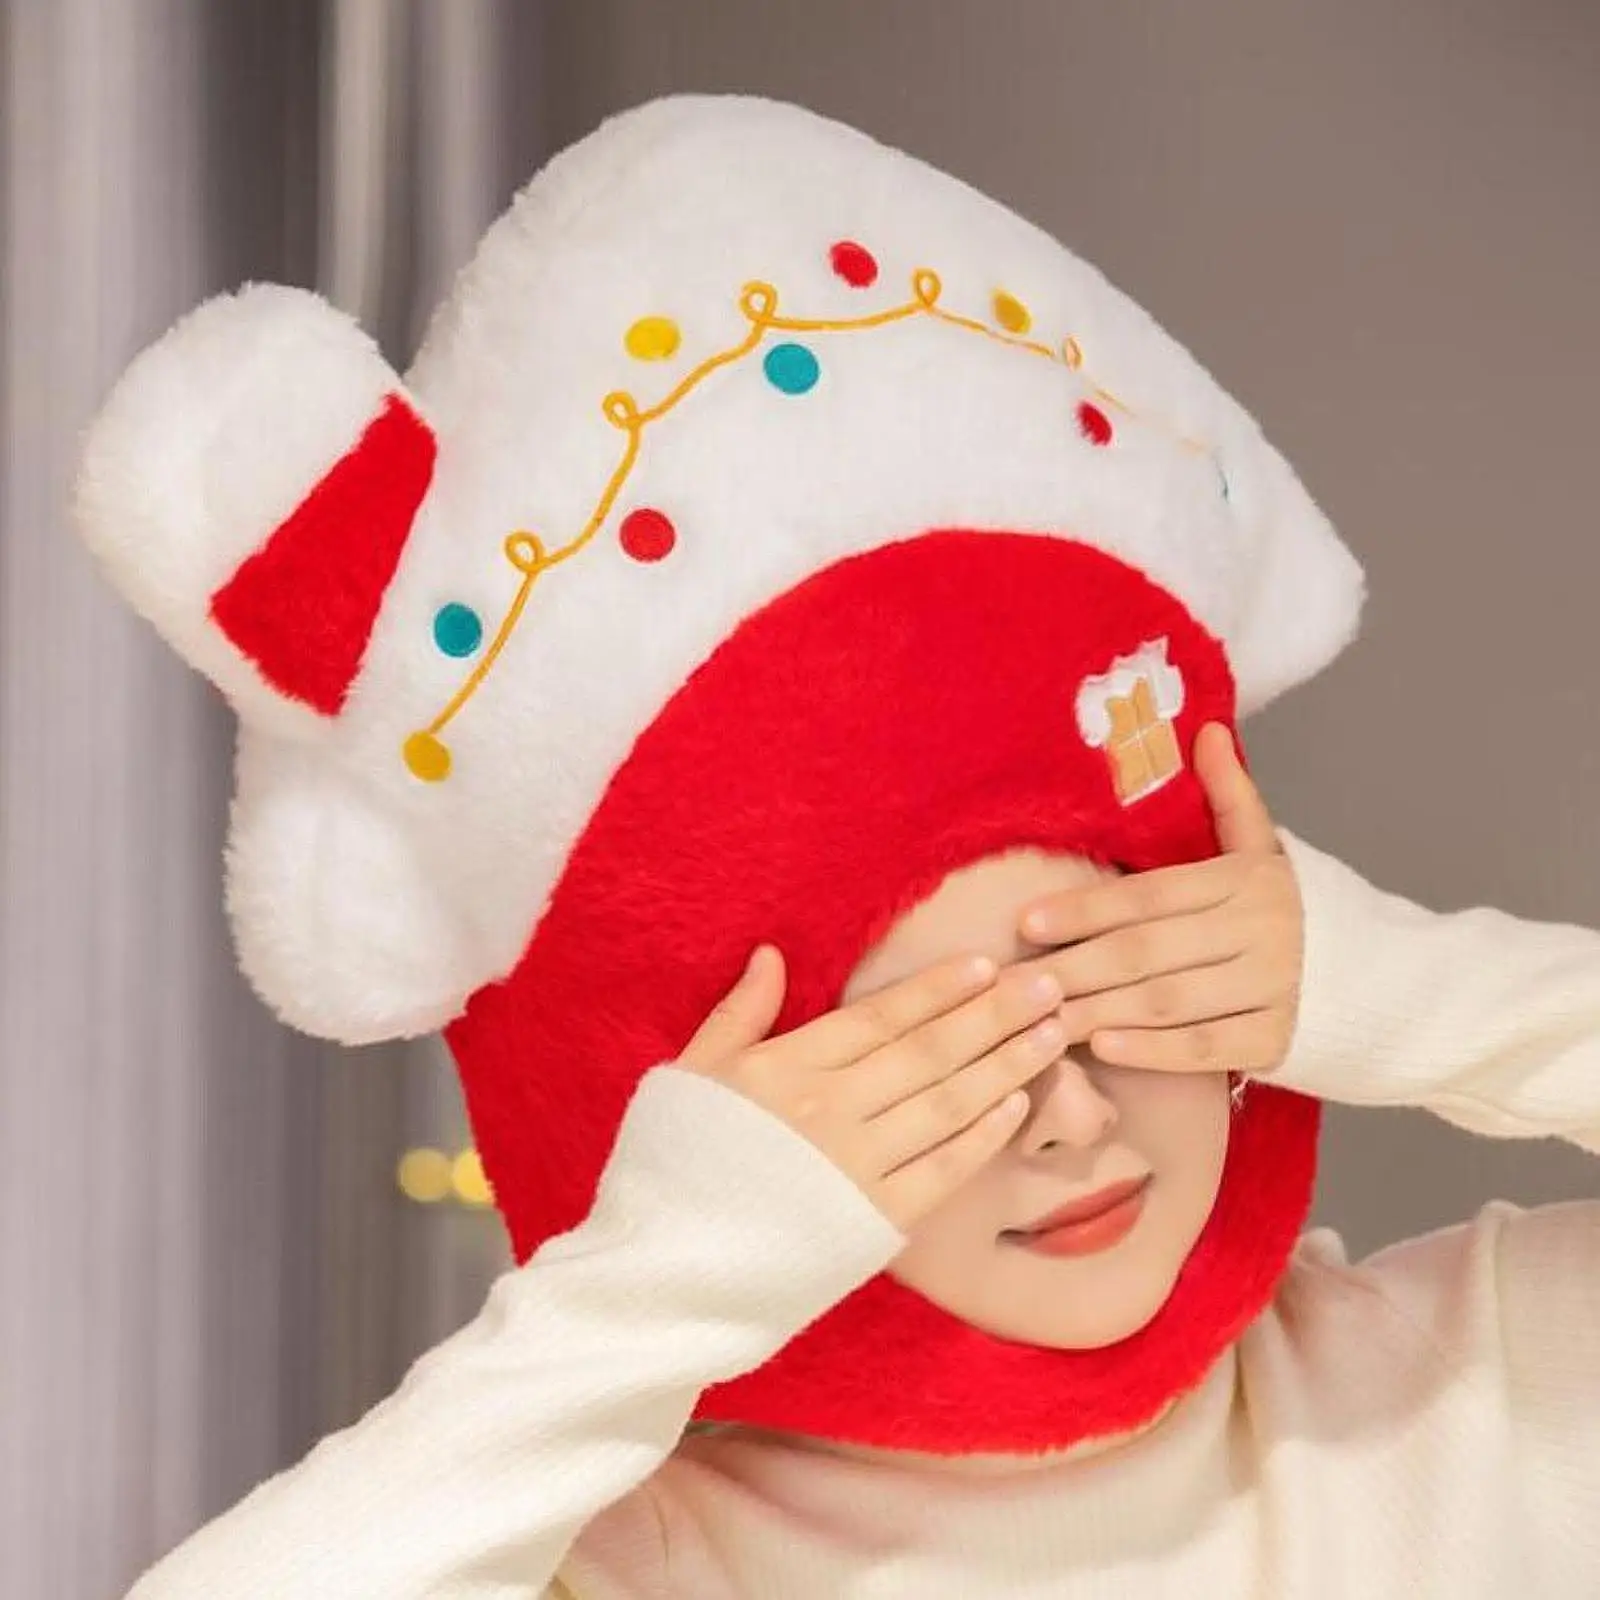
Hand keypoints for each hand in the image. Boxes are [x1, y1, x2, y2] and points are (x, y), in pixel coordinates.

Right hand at [679, 946, 1066, 1230]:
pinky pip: (944, 1170)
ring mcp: (857, 1167)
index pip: (881, 1017)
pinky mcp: (874, 1223)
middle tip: (1048, 985)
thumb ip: (739, 1013)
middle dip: (995, 1014)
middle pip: (930, 1051)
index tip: (986, 965)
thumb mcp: (690, 1074)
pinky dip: (984, 1134)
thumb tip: (772, 954)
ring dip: (1007, 1063)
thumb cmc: (668, 1167)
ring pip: (949, 1102)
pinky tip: (1018, 1104)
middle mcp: (830, 1109)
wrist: (664, 1271)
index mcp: (786, 1067)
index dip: (938, 988)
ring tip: (1053, 1033)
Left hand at [1016, 723, 1303, 1075]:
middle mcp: (1260, 932)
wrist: (1392, 982)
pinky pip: (1205, 1047)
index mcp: (1247, 880)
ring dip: (1097, 1011)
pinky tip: (1103, 1045)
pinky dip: (1151, 1049)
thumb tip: (1206, 729)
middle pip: (1147, 951)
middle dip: (1074, 967)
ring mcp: (1272, 989)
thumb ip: (1231, 796)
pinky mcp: (1280, 1041)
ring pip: (1168, 1001)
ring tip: (1040, 1017)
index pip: (1150, 895)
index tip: (1027, 922)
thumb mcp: (1268, 851)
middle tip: (1014, 982)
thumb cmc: (1306, 912)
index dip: (1085, 908)